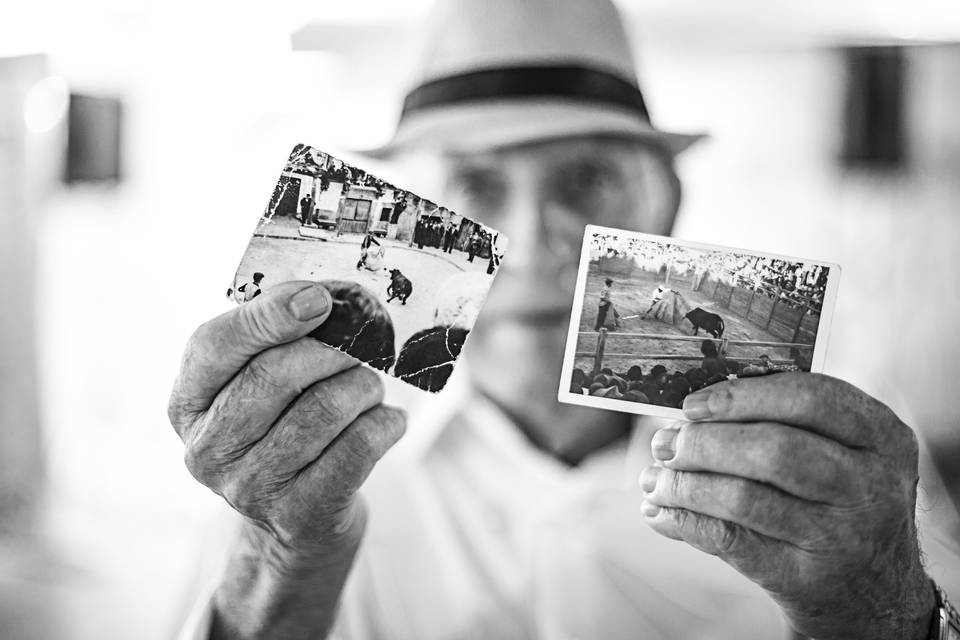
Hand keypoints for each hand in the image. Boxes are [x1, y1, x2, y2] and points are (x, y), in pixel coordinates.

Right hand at [168, 280, 405, 557]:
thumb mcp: (263, 385)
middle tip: (363, 345)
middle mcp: (208, 450)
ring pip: (324, 408)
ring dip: (363, 386)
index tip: (321, 299)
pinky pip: (357, 447)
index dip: (271, 314)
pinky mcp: (299, 515)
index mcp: (188, 403)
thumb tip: (323, 298)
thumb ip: (277, 337)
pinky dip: (385, 423)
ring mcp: (249, 488)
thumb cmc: (285, 430)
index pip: (215, 344)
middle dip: (333, 349)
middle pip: (275, 374)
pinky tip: (388, 421)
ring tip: (370, 387)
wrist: (300, 523)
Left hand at [639, 373, 934, 639]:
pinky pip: (731, 541)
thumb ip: (780, 424)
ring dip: (684, 485)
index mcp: (881, 436)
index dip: (742, 397)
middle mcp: (870, 485)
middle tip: (664, 444)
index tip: (692, 405)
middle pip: (774, 449)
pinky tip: (660, 512)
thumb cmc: (836, 504)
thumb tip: (688, 417)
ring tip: (654, 480)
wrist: (874, 594)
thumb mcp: (839, 455)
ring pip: (744, 498)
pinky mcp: (808, 579)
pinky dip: (684, 521)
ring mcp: (842, 536)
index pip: (810, 399)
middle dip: (704, 443)